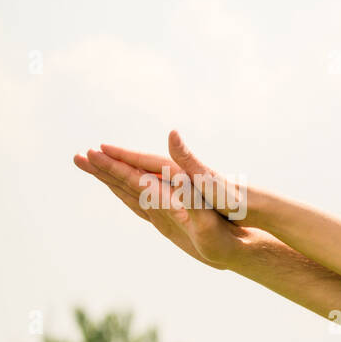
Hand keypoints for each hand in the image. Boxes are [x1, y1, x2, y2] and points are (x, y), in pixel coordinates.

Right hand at [73, 135, 255, 269]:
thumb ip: (188, 159)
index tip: (96, 149)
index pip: (142, 160)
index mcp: (178, 169)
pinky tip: (134, 188)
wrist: (256, 208)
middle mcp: (177, 173)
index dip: (119, 156)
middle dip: (110, 162)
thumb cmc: (234, 197)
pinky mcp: (186, 196)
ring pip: (143, 178)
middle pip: (137, 166)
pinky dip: (139, 187)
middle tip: (84, 155)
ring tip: (101, 167)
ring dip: (121, 173)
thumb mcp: (208, 178)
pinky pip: (154, 190)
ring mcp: (180, 184)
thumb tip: (172, 133)